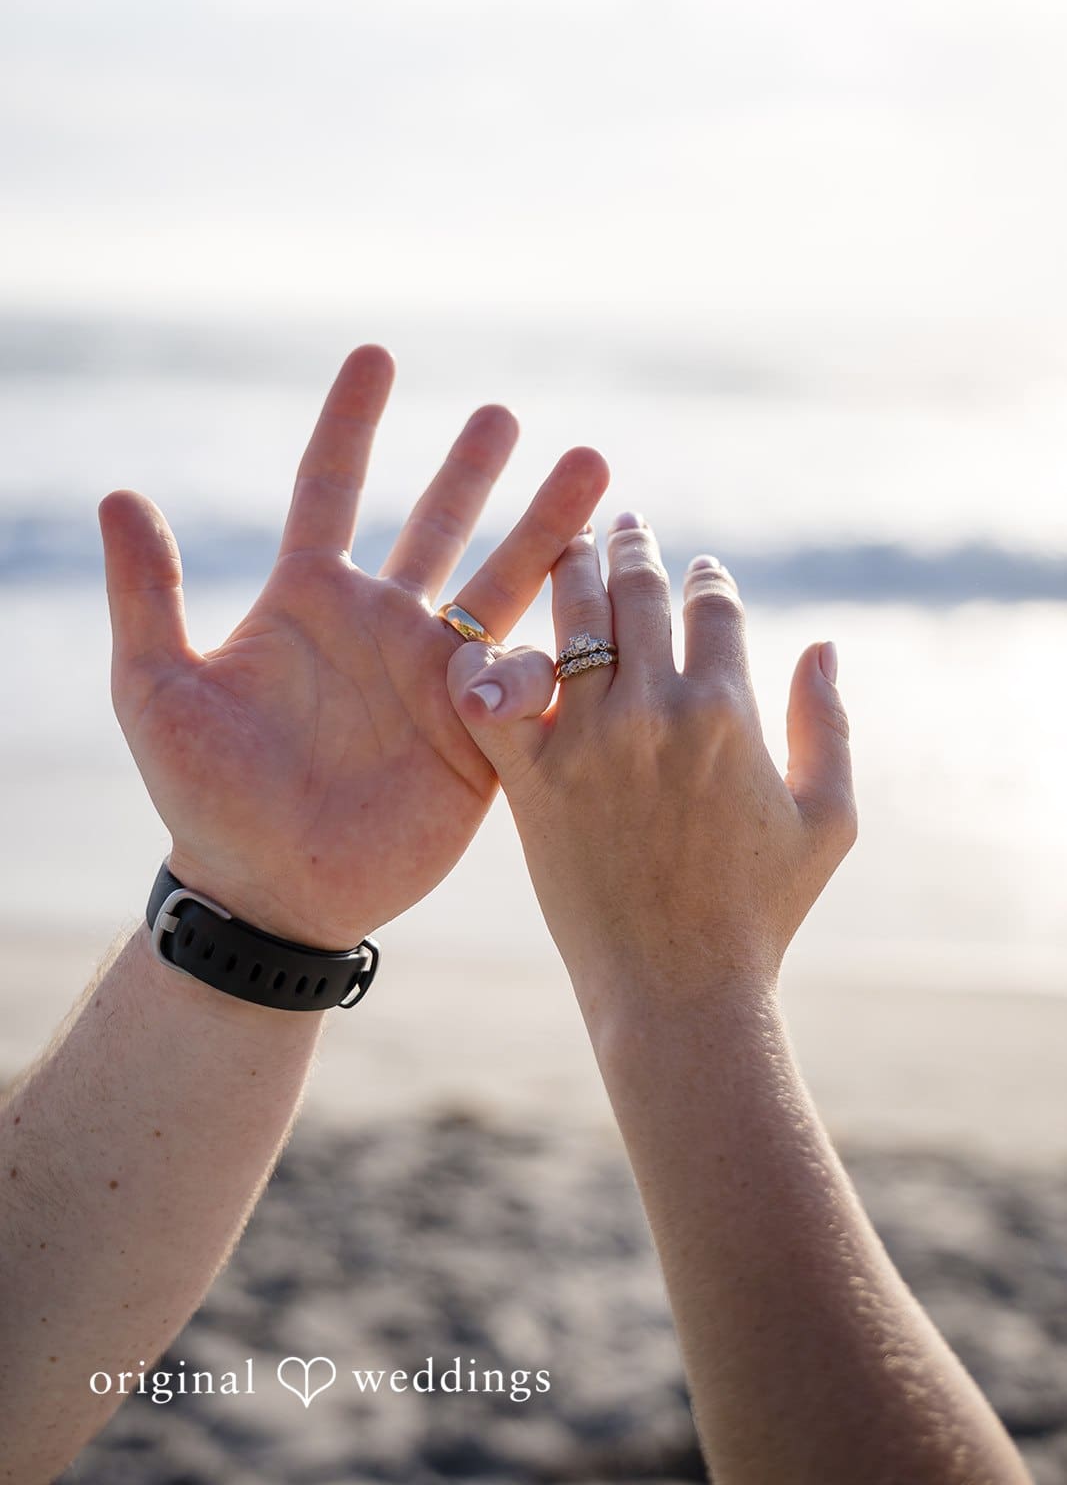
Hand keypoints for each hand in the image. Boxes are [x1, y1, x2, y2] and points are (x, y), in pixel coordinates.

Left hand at [100, 346, 608, 946]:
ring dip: (544, 524)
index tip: (377, 356)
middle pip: (437, 523)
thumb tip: (117, 494)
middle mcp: (380, 626)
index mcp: (307, 602)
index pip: (330, 487)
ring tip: (591, 466)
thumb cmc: (203, 798)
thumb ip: (148, 595)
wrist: (272, 892)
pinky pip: (530, 669)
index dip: (352, 420)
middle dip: (472, 468)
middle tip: (505, 414)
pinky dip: (561, 631)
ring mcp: (435, 676)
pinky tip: (603, 588)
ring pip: (503, 581)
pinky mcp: (481, 732)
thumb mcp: (156, 690)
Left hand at [445, 513, 856, 1001]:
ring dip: (570, 571)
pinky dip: (490, 660)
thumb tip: (826, 644)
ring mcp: (588, 741)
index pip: (713, 605)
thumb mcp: (828, 818)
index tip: (697, 565)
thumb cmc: (761, 912)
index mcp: (729, 711)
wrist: (678, 990)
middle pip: (637, 594)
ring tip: (567, 550)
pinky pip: (496, 695)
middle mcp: (656, 710)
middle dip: (632, 548)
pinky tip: (490, 634)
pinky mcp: (531, 780)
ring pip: (570, 620)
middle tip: (622, 525)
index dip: (705, 576)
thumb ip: (831, 723)